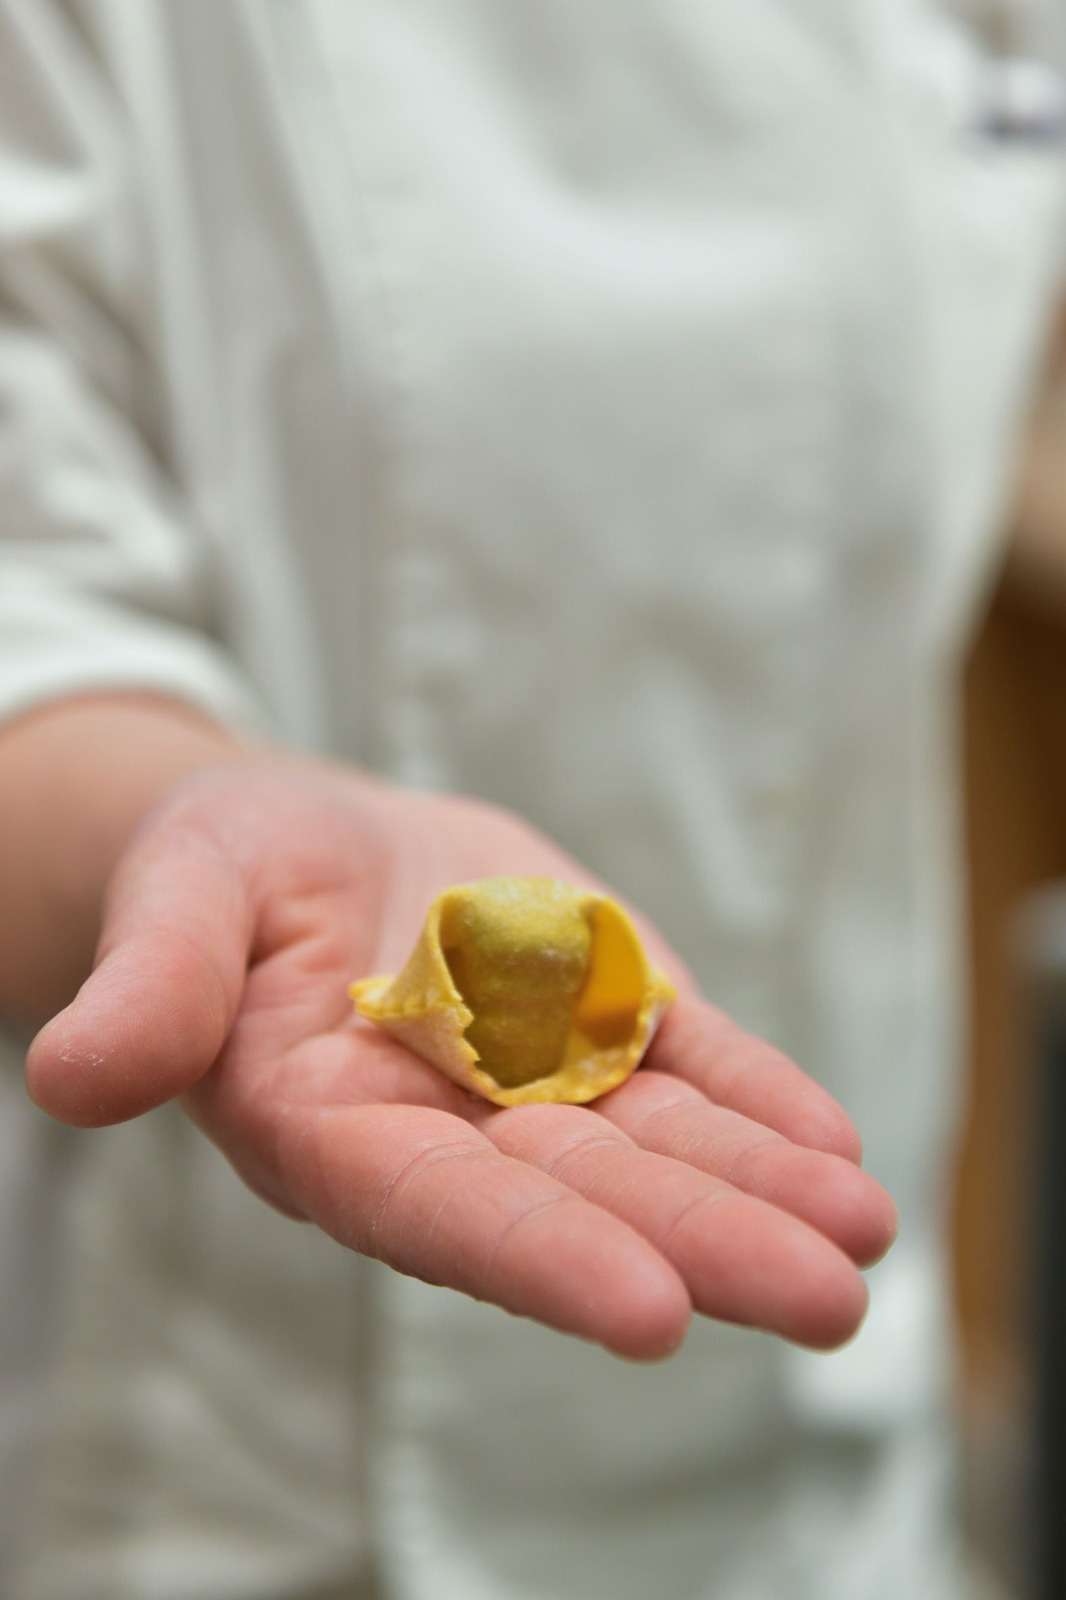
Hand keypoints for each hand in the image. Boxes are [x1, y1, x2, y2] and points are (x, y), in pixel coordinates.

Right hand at [28, 759, 895, 1359]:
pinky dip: (757, 1100)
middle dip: (702, 1243)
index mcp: (337, 1128)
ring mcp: (536, 1077)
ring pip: (655, 1144)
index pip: (440, 1210)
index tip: (652, 1310)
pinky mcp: (593, 1014)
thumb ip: (149, 988)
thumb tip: (70, 1075)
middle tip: (824, 1298)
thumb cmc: (218, 874)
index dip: (538, 1256)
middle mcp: (450, 1129)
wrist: (302, 839)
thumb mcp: (175, 899)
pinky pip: (682, 1061)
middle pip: (582, 1196)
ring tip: (860, 1230)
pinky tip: (833, 1143)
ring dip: (759, 1187)